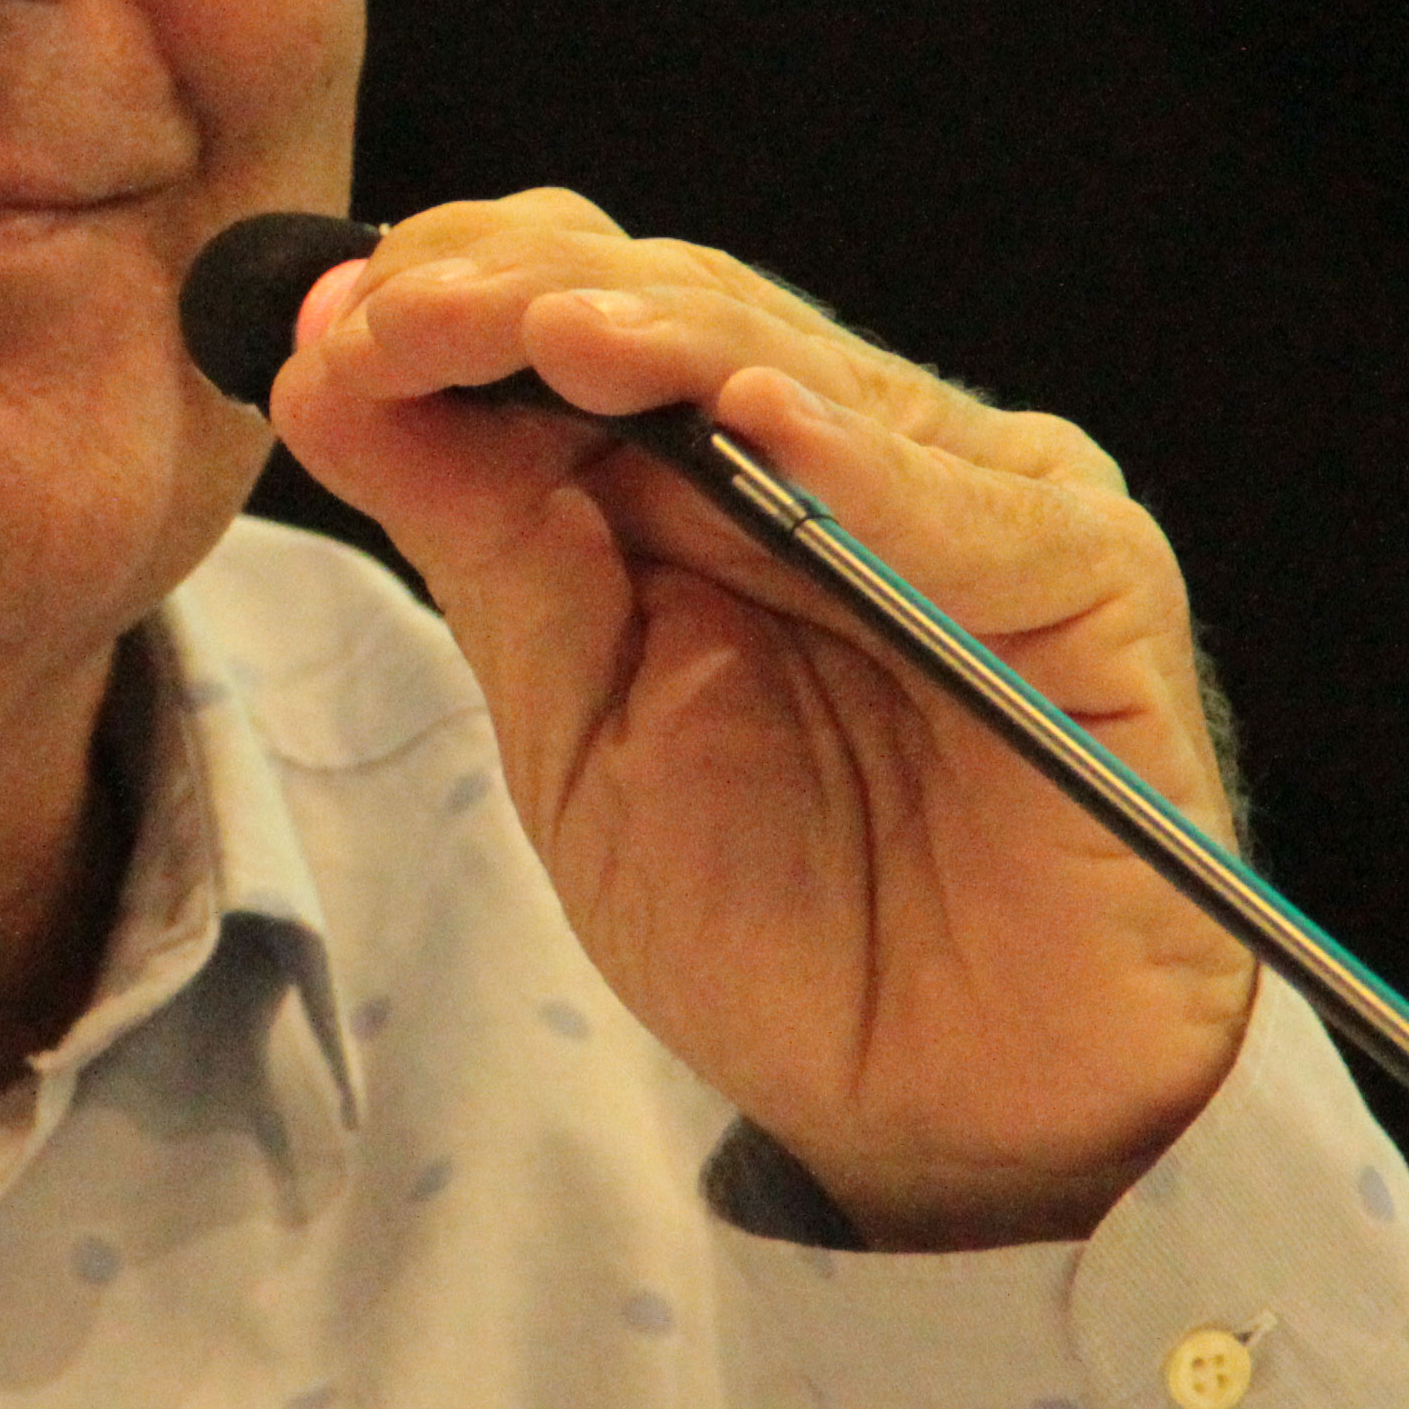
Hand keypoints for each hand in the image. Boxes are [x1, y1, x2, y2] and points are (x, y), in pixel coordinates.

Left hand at [268, 192, 1256, 1247]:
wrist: (949, 1110)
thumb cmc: (773, 922)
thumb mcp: (577, 726)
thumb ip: (484, 547)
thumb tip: (329, 371)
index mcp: (709, 472)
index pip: (578, 311)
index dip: (449, 301)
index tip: (316, 329)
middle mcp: (846, 450)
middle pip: (677, 308)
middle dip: (518, 298)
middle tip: (393, 316)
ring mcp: (975, 498)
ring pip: (802, 370)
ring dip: (664, 342)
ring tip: (543, 331)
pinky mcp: (1092, 580)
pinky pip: (969, 510)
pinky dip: (861, 467)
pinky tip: (756, 426)